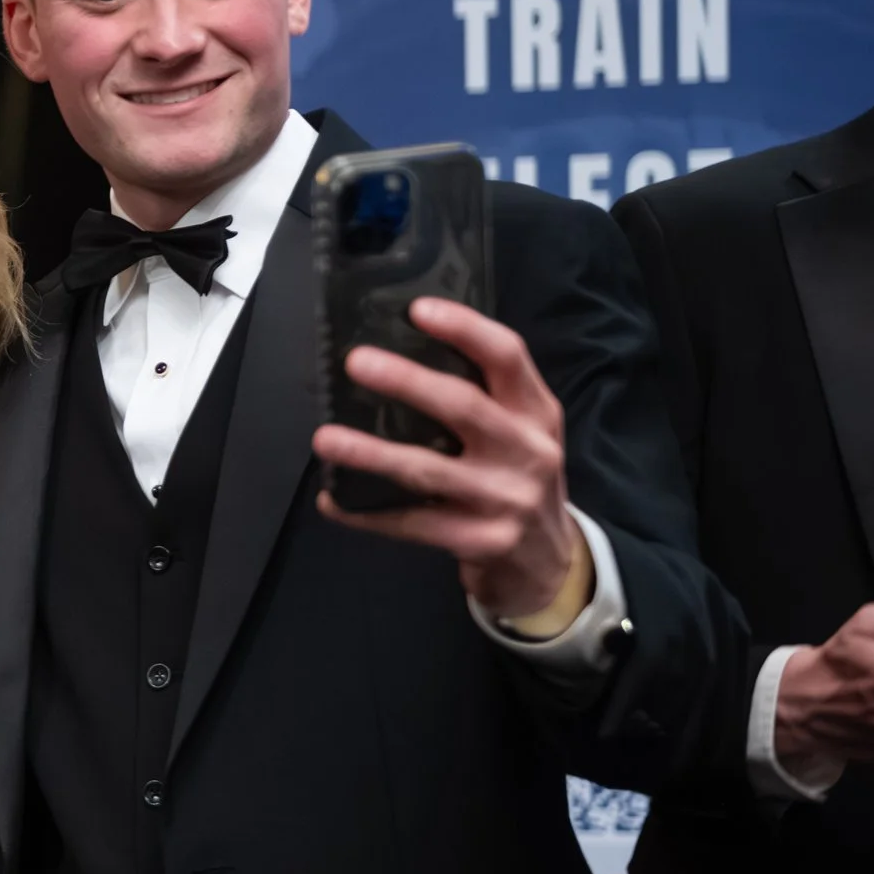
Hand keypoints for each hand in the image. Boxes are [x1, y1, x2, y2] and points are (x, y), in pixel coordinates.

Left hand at [311, 297, 585, 623]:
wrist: (549, 564)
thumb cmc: (518, 482)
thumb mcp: (521, 435)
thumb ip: (483, 400)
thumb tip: (398, 358)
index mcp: (536, 412)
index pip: (508, 357)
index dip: (465, 328)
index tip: (417, 309)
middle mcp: (528, 451)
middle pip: (464, 406)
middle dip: (407, 381)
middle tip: (356, 362)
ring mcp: (506, 499)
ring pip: (428, 470)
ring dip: (371, 453)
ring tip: (324, 438)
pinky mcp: (482, 542)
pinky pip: (413, 524)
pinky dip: (367, 514)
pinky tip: (332, 500)